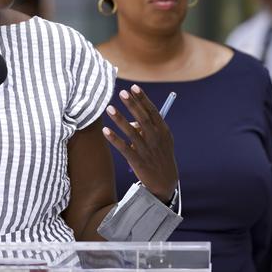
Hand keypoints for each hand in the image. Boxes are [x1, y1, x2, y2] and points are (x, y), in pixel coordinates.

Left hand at [102, 85, 178, 201]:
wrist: (165, 183)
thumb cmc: (160, 157)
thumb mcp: (161, 141)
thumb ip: (149, 128)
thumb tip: (131, 120)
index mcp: (163, 131)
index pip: (152, 111)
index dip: (143, 99)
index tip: (134, 88)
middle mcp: (156, 139)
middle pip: (142, 118)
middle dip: (132, 104)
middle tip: (122, 92)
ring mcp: (146, 150)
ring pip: (131, 132)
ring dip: (120, 119)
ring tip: (109, 108)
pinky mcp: (137, 161)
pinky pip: (124, 148)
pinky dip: (114, 139)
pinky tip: (105, 130)